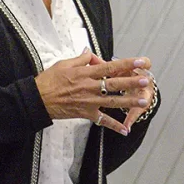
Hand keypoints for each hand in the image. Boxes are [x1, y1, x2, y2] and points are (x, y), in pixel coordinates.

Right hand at [35, 50, 152, 135]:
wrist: (37, 99)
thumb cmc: (49, 80)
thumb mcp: (64, 64)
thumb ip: (82, 59)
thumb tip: (92, 53)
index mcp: (85, 73)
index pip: (110, 67)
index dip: (126, 64)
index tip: (140, 62)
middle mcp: (89, 87)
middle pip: (114, 85)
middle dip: (131, 82)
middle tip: (146, 80)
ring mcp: (89, 102)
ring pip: (113, 102)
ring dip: (129, 102)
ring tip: (143, 101)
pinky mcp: (85, 113)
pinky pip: (102, 121)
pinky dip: (114, 126)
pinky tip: (125, 130)